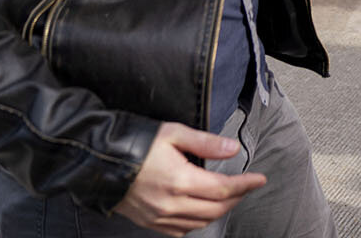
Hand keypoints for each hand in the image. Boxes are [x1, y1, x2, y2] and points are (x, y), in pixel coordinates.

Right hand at [113, 122, 265, 236]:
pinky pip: (181, 230)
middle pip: (216, 209)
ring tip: (229, 195)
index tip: (260, 179)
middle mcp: (170, 204)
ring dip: (219, 210)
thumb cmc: (137, 143)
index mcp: (179, 180)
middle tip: (247, 185)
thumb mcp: (174, 133)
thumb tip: (233, 149)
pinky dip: (198, 222)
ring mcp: (159, 216)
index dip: (245, 185)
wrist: (100, 161)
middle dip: (237, 197)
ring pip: (200, 222)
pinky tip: (202, 209)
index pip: (223, 189)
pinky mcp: (150, 222)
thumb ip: (206, 143)